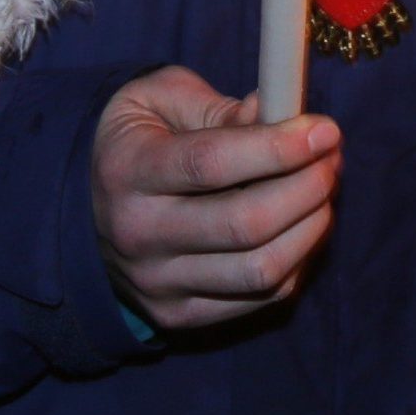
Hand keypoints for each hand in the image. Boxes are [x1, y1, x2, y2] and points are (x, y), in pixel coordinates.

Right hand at [90, 65, 340, 333]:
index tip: (325, 129)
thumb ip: (218, 105)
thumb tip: (279, 113)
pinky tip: (303, 224)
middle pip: (245, 224)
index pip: (211, 164)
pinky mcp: (177, 315)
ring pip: (259, 270)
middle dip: (308, 187)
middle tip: (332, 157)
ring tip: (324, 188)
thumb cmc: (141, 138)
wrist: (83, 211)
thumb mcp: (162, 98)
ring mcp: (157, 284)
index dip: (279, 147)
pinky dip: (297, 260)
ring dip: (312, 226)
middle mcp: (139, 235)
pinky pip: (258, 298)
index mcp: (130, 171)